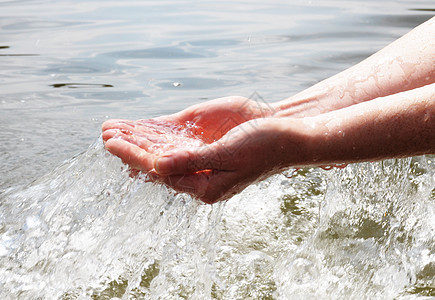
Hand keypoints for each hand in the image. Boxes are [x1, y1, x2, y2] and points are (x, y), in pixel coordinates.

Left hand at [102, 116, 306, 203]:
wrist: (287, 134)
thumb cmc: (264, 147)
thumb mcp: (228, 155)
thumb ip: (191, 162)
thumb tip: (157, 167)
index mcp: (204, 187)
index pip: (161, 173)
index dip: (135, 158)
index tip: (113, 144)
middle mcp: (198, 175)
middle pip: (156, 164)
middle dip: (129, 150)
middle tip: (105, 137)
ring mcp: (200, 159)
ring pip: (161, 152)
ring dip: (137, 140)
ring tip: (111, 130)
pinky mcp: (204, 143)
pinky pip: (174, 140)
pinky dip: (153, 133)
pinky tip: (136, 127)